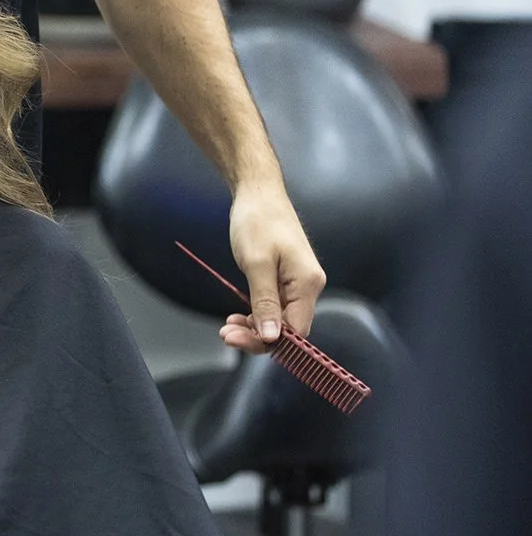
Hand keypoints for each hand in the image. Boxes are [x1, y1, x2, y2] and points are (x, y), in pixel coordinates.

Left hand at [225, 183, 325, 349]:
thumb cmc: (257, 221)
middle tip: (225, 333)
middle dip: (256, 336)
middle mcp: (309, 286)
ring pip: (280, 319)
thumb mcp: (256, 263)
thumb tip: (272, 338)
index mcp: (307, 283)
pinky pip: (275, 307)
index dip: (267, 342)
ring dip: (254, 327)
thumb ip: (265, 302)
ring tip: (228, 326)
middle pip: (288, 329)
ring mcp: (298, 283)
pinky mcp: (287, 279)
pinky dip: (257, 314)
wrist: (258, 192)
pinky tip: (238, 316)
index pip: (296, 332)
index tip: (236, 339)